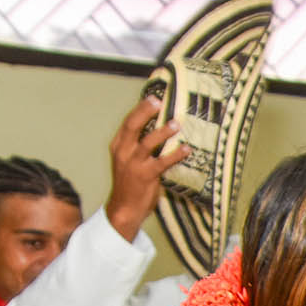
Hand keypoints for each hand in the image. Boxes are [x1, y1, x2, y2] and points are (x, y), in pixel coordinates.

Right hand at [106, 96, 189, 242]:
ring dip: (162, 132)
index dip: (140, 109)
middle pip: (133, 126)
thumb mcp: (129, 160)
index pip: (128, 123)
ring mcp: (134, 164)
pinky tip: (186, 149)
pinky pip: (162, 163)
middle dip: (145, 112)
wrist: (124, 208)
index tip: (152, 97)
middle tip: (158, 102)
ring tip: (176, 124)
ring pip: (147, 143)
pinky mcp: (145, 176)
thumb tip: (159, 128)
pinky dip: (175, 155)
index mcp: (119, 146)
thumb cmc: (131, 182)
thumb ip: (139, 145)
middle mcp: (124, 152)